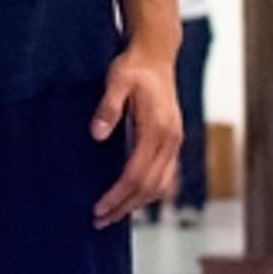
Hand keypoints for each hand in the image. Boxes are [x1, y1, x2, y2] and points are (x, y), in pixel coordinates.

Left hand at [91, 46, 182, 227]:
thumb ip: (108, 108)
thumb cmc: (134, 67)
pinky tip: (134, 197)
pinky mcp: (173, 140)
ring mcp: (175, 141)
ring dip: (138, 203)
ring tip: (114, 214)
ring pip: (162, 185)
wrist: (156, 54)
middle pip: (149, 187)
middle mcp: (170, 140)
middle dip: (125, 206)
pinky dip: (150, 191)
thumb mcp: (116, 81)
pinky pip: (166, 176)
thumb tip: (97, 135)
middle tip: (100, 220)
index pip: (136, 174)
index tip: (99, 209)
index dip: (117, 195)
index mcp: (157, 129)